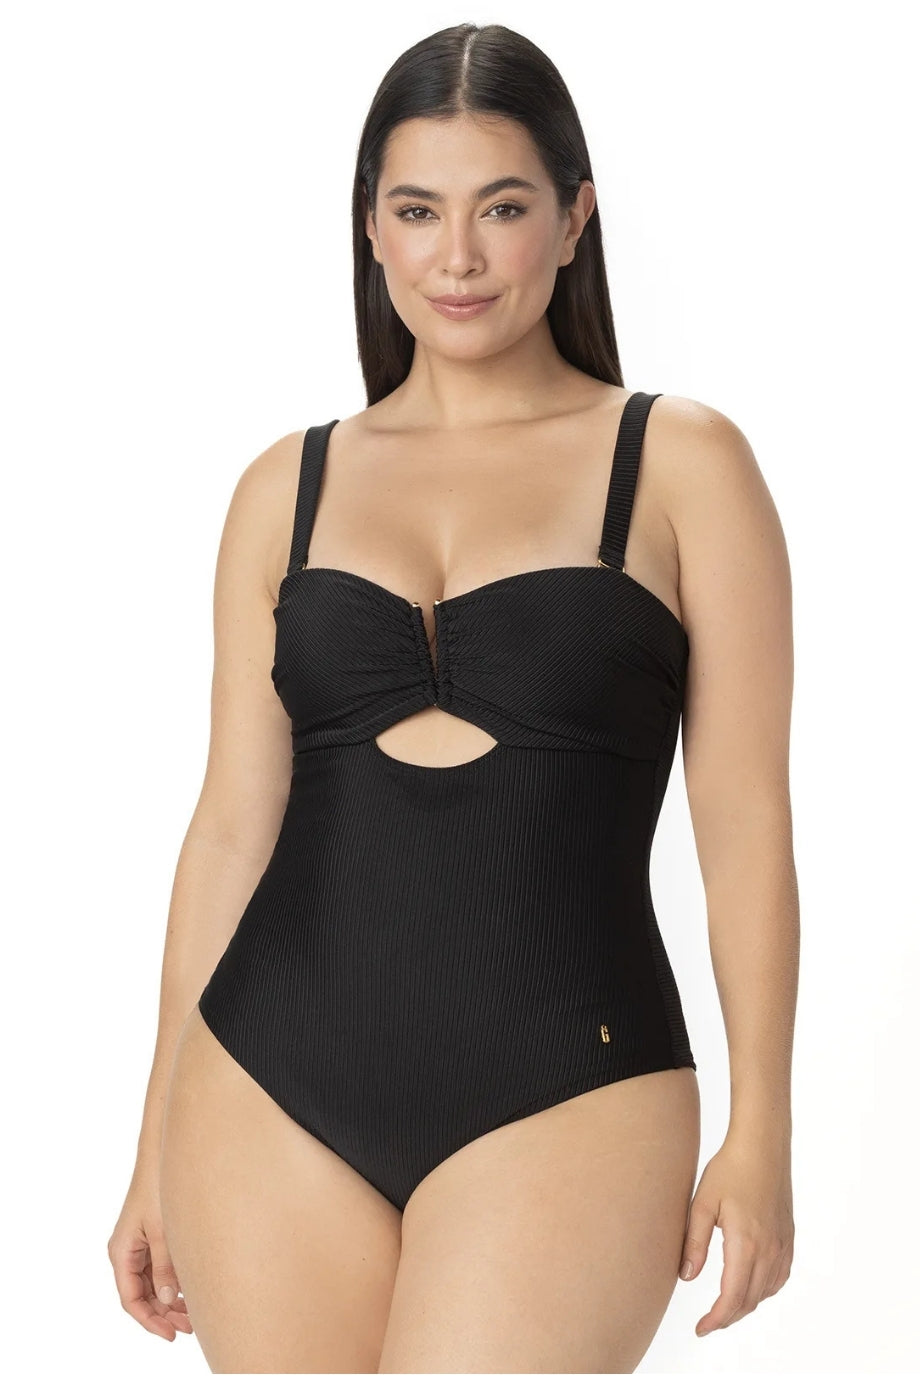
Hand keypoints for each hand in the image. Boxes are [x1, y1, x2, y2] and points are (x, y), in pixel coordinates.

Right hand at [108, 1168, 193, 1341]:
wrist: (161, 1155)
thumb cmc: (158, 1187)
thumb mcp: (163, 1230)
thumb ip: (165, 1266)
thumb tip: (169, 1300)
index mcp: (121, 1252)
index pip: (131, 1299)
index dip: (150, 1320)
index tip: (171, 1334)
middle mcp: (126, 1252)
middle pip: (142, 1295)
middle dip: (163, 1314)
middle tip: (189, 1327)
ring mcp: (138, 1245)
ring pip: (151, 1284)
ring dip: (169, 1300)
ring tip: (193, 1315)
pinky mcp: (151, 1237)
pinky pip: (157, 1269)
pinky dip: (172, 1282)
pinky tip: (190, 1291)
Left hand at [678, 1127, 793, 1335]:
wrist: (762, 1146)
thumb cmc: (730, 1169)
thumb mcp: (702, 1204)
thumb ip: (694, 1243)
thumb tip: (687, 1277)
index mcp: (746, 1245)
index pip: (732, 1298)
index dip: (716, 1319)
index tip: (701, 1328)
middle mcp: (769, 1251)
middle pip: (749, 1300)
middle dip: (728, 1317)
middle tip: (707, 1322)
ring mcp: (782, 1245)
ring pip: (766, 1291)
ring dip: (745, 1305)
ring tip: (724, 1308)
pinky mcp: (788, 1237)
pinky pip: (779, 1276)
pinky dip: (764, 1290)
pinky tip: (752, 1287)